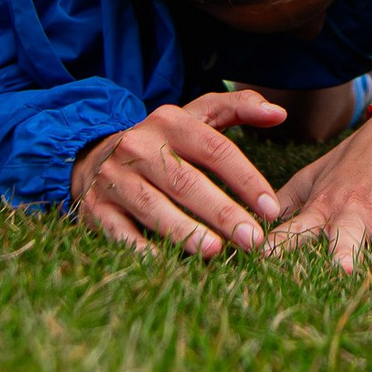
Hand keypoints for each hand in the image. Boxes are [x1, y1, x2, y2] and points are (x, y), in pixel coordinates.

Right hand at [70, 90, 283, 256]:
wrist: (92, 156)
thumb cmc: (161, 142)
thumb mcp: (196, 117)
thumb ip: (237, 108)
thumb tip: (278, 113)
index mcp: (170, 122)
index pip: (215, 150)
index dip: (245, 179)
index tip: (270, 208)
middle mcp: (139, 147)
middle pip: (186, 181)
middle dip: (222, 212)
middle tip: (253, 240)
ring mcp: (115, 179)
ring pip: (154, 207)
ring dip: (186, 231)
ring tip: (217, 251)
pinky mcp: (96, 209)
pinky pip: (120, 232)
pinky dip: (142, 248)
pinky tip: (167, 262)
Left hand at [265, 101, 371, 269]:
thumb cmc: (355, 160)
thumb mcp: (315, 176)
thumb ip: (285, 202)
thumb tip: (250, 223)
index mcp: (326, 205)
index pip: (294, 229)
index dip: (277, 246)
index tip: (259, 260)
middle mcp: (356, 212)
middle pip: (347, 238)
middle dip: (343, 256)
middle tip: (340, 272)